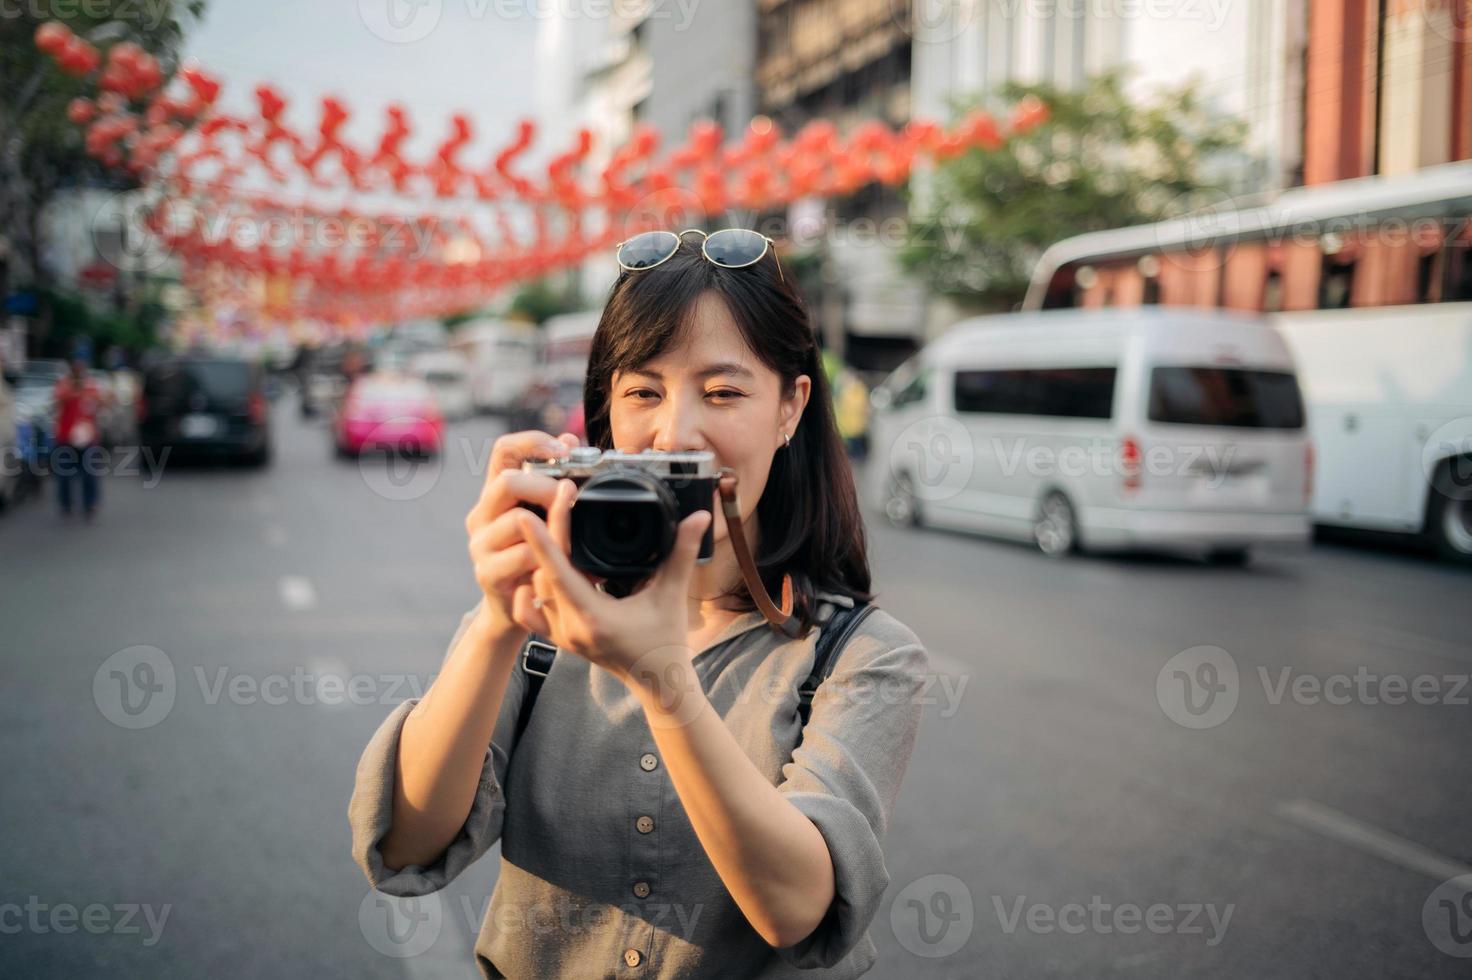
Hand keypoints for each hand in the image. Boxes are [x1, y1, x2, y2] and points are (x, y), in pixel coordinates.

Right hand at [465, 429, 580, 638]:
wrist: (518, 611)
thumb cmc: (538, 559)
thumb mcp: (548, 519)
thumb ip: (555, 482)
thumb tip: (571, 439)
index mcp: (496, 496)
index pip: (503, 450)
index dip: (532, 441)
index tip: (565, 448)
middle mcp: (482, 516)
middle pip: (506, 482)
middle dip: (546, 487)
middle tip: (571, 498)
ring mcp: (480, 546)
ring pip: (517, 519)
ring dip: (552, 526)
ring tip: (573, 538)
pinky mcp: (487, 573)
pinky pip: (524, 555)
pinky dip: (549, 558)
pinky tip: (562, 565)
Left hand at [513, 477, 712, 692]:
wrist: (659, 681)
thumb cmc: (666, 642)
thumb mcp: (673, 594)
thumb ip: (683, 552)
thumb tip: (701, 516)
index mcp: (593, 618)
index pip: (558, 572)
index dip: (542, 540)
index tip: (527, 514)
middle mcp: (570, 628)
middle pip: (542, 574)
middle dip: (545, 536)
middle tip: (556, 501)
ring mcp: (562, 635)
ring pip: (534, 589)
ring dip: (538, 559)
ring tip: (547, 525)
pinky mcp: (560, 638)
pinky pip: (532, 611)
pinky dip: (532, 588)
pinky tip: (538, 569)